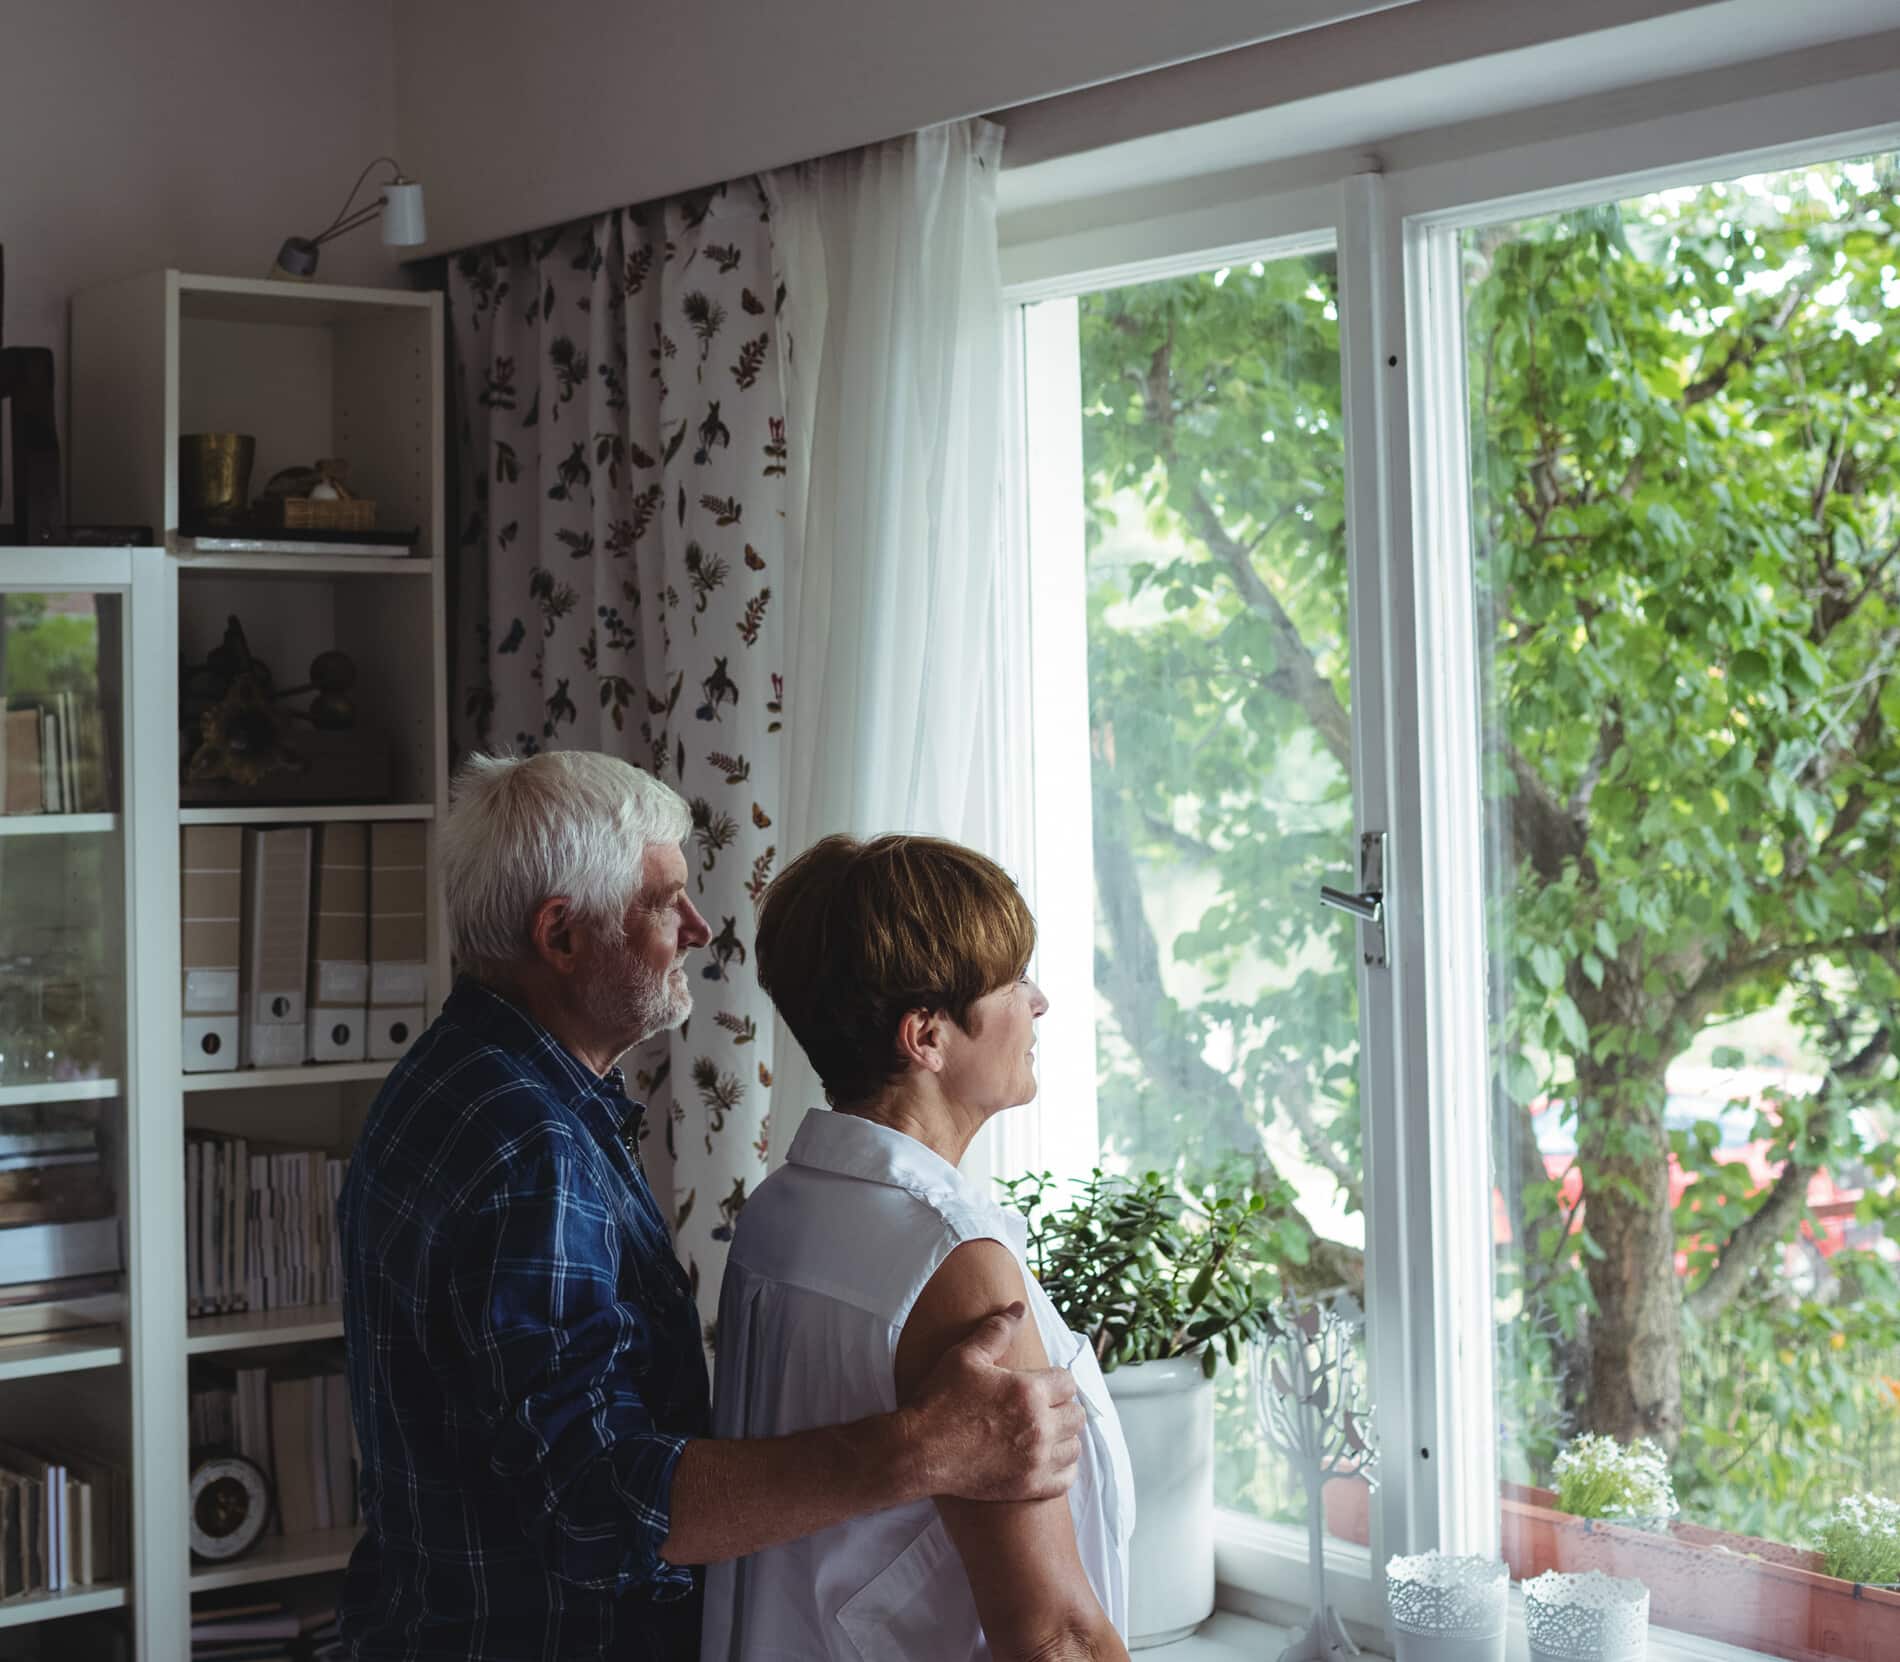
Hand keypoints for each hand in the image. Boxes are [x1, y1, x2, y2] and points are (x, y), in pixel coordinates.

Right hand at [903, 1302, 1085, 1501]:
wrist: (918, 1450)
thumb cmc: (940, 1400)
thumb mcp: (966, 1356)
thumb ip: (997, 1330)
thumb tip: (1020, 1308)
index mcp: (1028, 1391)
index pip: (1069, 1382)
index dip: (1056, 1380)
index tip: (1042, 1384)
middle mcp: (1038, 1427)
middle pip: (1076, 1414)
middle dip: (1062, 1406)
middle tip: (1042, 1406)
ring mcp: (1035, 1460)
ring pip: (1074, 1446)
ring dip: (1064, 1436)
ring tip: (1044, 1431)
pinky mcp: (1028, 1486)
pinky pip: (1066, 1478)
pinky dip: (1062, 1468)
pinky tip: (1046, 1459)